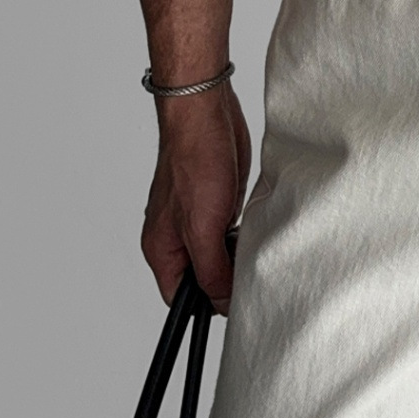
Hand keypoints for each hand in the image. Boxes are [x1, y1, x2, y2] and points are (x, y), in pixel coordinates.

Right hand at [142, 80, 251, 313]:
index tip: (234, 303)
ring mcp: (197, 217)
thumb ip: (211, 269)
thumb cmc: (195, 160)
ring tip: (253, 245)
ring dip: (237, 253)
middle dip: (226, 277)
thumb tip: (221, 303)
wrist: (207, 112)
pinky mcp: (217, 200)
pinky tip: (255, 225)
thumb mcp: (203, 227)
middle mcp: (176, 237)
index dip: (207, 305)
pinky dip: (244, 232)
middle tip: (250, 271)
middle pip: (202, 278)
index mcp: (162, 250)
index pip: (181, 298)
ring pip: (219, 253)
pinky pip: (231, 230)